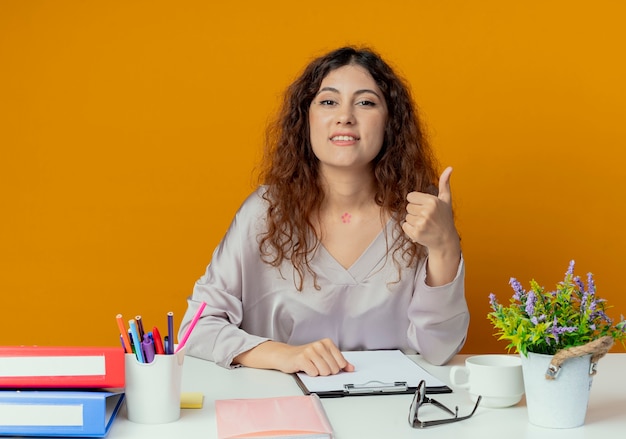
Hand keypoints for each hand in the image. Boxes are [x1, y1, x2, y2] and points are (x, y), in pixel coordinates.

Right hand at [277, 338, 354, 375]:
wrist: (286, 355)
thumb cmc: (306, 356)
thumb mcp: (324, 357)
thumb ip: (338, 362)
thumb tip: (351, 368)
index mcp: (327, 343)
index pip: (341, 363)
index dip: (335, 369)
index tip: (327, 365)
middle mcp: (319, 345)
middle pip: (333, 369)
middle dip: (326, 372)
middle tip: (317, 366)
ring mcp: (310, 350)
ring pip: (324, 372)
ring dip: (317, 373)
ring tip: (311, 367)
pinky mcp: (302, 358)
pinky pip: (313, 373)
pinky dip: (310, 374)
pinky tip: (305, 368)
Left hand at [402, 167, 460, 284]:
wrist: (445, 240)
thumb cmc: (444, 218)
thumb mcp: (446, 200)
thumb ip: (444, 183)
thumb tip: (450, 168)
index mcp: (432, 201)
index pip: (410, 196)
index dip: (416, 202)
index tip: (425, 207)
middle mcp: (427, 212)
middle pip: (407, 207)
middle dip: (415, 211)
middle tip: (426, 217)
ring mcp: (421, 223)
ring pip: (406, 217)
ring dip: (413, 221)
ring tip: (424, 224)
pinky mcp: (416, 234)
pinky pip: (404, 226)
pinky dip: (410, 229)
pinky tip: (421, 230)